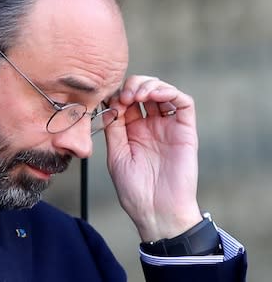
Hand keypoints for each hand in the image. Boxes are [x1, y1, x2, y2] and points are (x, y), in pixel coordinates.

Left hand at [105, 75, 201, 241]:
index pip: (127, 101)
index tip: (112, 101)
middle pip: (144, 91)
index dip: (119, 94)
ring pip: (163, 91)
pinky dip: (170, 92)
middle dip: (134, 85)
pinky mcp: (185, 130)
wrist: (156, 210)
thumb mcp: (116, 154)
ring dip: (150, 85)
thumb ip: (114, 128)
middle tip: (126, 96)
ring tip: (139, 95)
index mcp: (132, 131)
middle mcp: (151, 126)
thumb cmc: (134, 189)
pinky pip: (183, 103)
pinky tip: (156, 95)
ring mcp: (168, 127)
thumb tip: (110, 103)